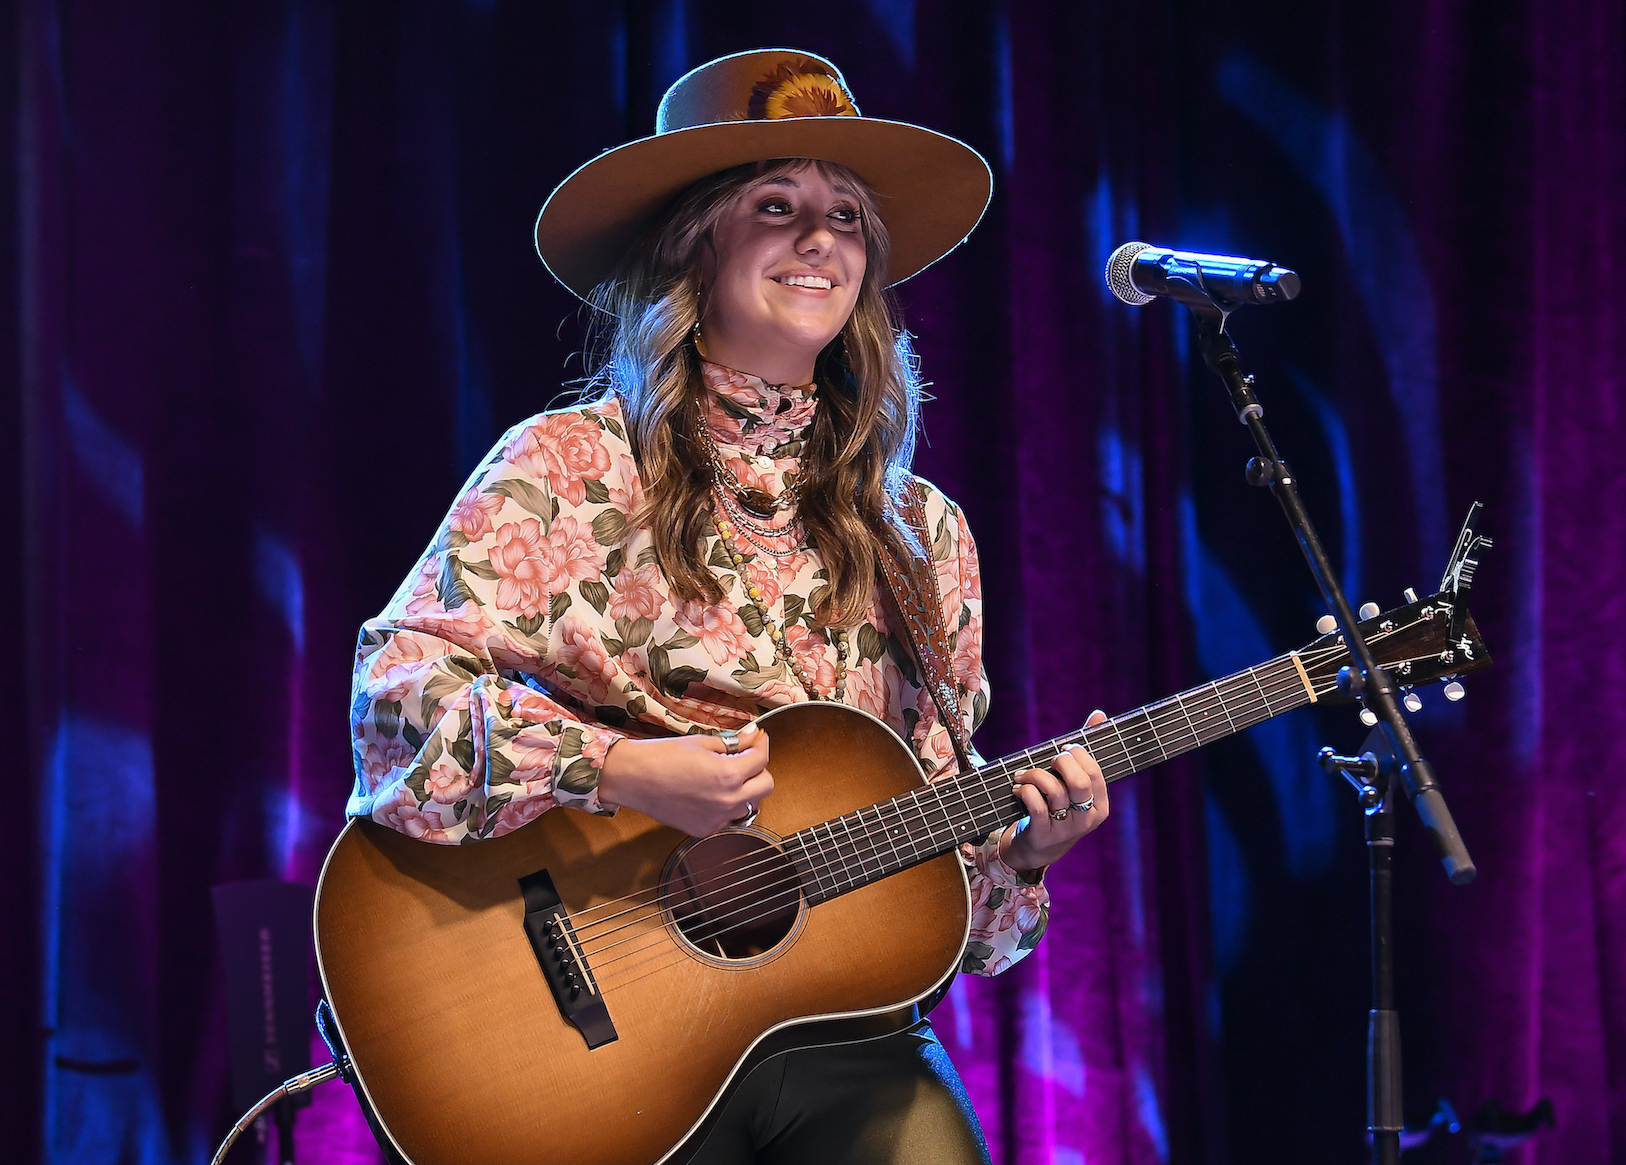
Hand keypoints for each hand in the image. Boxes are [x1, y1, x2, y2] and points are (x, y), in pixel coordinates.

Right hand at [596, 723, 772, 836]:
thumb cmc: (661, 756)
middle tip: (744, 758)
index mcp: (728, 774)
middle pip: (766, 786)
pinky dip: (727, 806)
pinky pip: (729, 818)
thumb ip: (733, 743)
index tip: (756, 739)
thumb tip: (753, 736)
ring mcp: (717, 819)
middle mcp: (727, 800)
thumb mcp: (701, 742)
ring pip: (750, 805)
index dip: (760, 744)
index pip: (762, 759)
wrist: (632, 779)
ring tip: (725, 777)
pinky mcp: (705, 830)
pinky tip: (710, 793)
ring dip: (746, 790)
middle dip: (759, 769)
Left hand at [1001, 710, 1109, 871]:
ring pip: (1054, 791)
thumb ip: (1086, 751)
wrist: (1038, 848)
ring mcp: (1065, 829)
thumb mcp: (1074, 785)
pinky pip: (1036, 805)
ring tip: (1023, 774)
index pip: (1094, 772)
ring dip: (1034, 774)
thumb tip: (1099, 714)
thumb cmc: (1058, 807)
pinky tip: (1018, 787)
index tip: (1063, 750)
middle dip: (1061, 762)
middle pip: (1079, 781)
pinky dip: (1024, 790)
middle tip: (1050, 761)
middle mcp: (1086, 819)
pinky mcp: (1043, 835)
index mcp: (1100, 805)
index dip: (1077, 754)